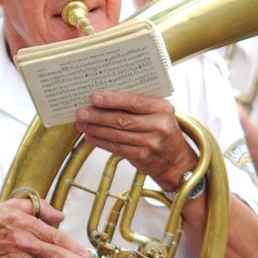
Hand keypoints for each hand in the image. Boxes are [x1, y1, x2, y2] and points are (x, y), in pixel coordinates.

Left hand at [75, 91, 195, 190]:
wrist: (175, 160)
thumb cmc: (162, 130)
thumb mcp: (158, 112)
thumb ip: (137, 104)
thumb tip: (105, 97)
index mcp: (162, 108)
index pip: (134, 101)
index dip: (112, 100)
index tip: (95, 97)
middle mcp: (158, 126)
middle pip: (122, 119)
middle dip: (98, 116)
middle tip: (82, 112)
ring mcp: (151, 143)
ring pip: (117, 134)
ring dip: (96, 129)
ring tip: (82, 123)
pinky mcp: (142, 157)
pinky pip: (117, 147)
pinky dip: (101, 141)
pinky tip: (91, 136)